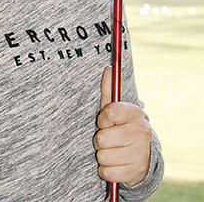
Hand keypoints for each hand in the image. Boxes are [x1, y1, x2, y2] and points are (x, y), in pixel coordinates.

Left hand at [94, 67, 151, 185]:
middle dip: (100, 140)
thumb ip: (109, 91)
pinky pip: (107, 172)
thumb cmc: (122, 127)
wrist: (143, 155)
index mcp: (135, 113)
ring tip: (112, 150)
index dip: (102, 118)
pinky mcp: (136, 172)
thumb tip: (109, 69)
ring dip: (103, 155)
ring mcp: (140, 154)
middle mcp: (141, 132)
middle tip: (108, 138)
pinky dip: (106, 170)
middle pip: (102, 138)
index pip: (109, 112)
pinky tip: (115, 163)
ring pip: (103, 156)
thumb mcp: (116, 109)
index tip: (105, 121)